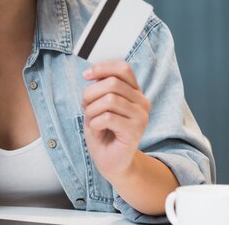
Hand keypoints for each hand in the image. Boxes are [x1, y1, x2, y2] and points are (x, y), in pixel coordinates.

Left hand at [81, 61, 150, 180]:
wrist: (110, 159)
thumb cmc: (103, 130)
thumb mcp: (98, 104)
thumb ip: (100, 88)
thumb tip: (91, 73)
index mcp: (134, 92)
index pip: (122, 68)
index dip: (102, 68)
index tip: (86, 76)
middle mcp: (142, 102)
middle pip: (112, 83)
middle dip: (90, 93)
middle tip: (86, 107)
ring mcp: (141, 117)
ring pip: (109, 100)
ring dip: (92, 110)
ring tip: (93, 121)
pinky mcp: (135, 131)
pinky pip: (107, 118)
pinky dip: (95, 123)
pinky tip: (98, 130)